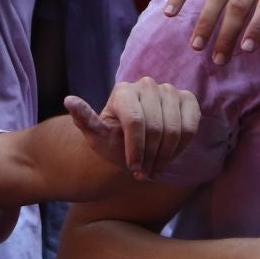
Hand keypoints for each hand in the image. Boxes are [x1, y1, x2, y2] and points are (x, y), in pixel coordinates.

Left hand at [65, 78, 202, 179]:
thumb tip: (68, 100)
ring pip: (175, 129)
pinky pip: (191, 127)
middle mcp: (146, 84)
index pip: (135, 122)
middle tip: (142, 173)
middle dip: (150, 156)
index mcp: (122, 90)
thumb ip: (84, 119)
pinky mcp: (187, 99)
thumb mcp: (96, 134)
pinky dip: (180, 148)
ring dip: (165, 156)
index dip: (136, 149)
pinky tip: (168, 156)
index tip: (133, 169)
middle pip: (156, 128)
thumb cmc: (112, 139)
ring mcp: (169, 90)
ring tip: (153, 169)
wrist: (133, 141)